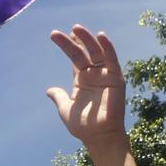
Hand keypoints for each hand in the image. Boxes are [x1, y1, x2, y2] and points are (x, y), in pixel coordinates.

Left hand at [47, 25, 126, 145]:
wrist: (99, 137)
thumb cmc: (84, 126)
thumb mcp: (66, 109)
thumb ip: (58, 97)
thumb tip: (49, 90)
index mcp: (82, 80)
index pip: (75, 57)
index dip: (68, 45)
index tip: (57, 34)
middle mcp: (94, 75)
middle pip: (84, 52)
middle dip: (75, 41)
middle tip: (66, 30)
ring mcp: (105, 75)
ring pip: (97, 52)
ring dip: (88, 39)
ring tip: (76, 28)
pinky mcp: (116, 78)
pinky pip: (112, 60)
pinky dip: (108, 47)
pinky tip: (101, 36)